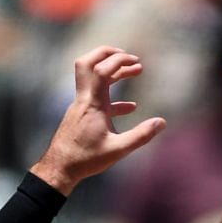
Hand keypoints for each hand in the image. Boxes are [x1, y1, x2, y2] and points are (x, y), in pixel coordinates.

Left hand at [33, 46, 167, 193]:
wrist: (59, 168)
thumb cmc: (86, 160)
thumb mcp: (118, 150)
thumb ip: (141, 136)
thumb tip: (162, 123)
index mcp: (93, 104)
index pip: (103, 70)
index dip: (119, 61)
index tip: (136, 62)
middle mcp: (84, 99)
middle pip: (88, 62)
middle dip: (109, 54)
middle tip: (129, 56)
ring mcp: (81, 106)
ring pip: (93, 78)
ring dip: (114, 72)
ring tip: (135, 72)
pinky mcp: (81, 115)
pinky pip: (97, 97)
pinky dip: (113, 96)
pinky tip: (129, 107)